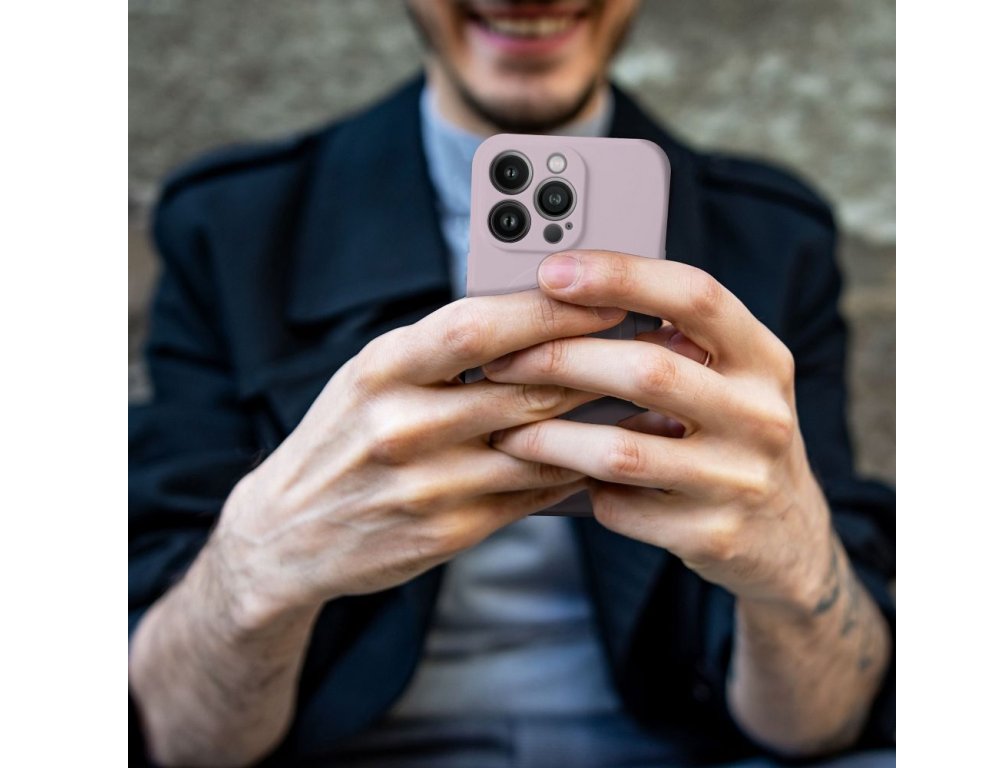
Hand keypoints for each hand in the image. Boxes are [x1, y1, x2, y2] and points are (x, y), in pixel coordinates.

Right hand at [215, 290, 625, 624]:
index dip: (550, 310)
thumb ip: (441, 348)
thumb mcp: (371, 375)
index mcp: (382, 369)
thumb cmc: (343, 437)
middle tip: (649, 345)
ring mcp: (426, 484)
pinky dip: (574, 471)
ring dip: (601, 421)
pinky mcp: (447, 531)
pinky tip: (604, 452)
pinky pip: (531, 495)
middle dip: (598, 364)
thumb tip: (535, 314)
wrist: (288, 532)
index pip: (478, 327)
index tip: (606, 295)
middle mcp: (402, 424)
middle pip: (526, 387)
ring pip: (541, 445)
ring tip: (646, 398)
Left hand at [483, 250, 832, 613]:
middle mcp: (761, 415)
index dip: (622, 276)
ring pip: (620, 450)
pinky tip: (561, 477)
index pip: (696, 295)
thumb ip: (673, 340)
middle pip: (648, 370)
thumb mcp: (730, 379)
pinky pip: (621, 507)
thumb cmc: (732, 436)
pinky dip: (581, 489)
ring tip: (505, 428)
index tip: (554, 272)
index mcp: (762, 358)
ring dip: (549, 437)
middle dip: (560, 360)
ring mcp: (739, 480)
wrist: (786, 539)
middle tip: (502, 360)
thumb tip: (565, 300)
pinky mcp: (712, 535)